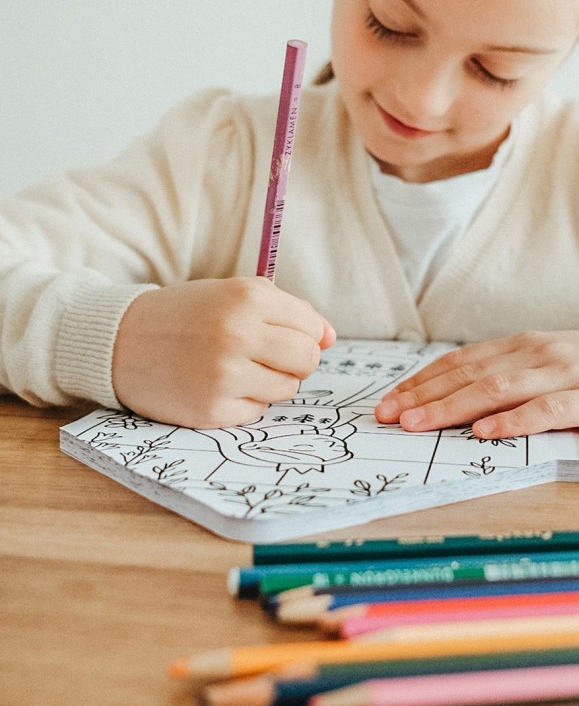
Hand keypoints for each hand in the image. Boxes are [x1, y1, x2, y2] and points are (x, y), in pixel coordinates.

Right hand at [113, 277, 335, 427]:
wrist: (121, 341)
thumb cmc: (188, 315)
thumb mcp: (235, 295)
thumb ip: (289, 311)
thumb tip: (330, 338)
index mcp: (248, 298)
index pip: (313, 329)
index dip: (305, 335)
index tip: (282, 336)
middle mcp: (238, 335)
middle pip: (308, 360)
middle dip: (296, 361)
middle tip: (268, 356)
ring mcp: (225, 375)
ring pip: (288, 388)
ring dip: (272, 381)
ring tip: (238, 368)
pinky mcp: (212, 409)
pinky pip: (259, 411)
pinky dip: (247, 401)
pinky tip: (219, 386)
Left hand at [375, 331, 578, 437]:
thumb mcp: (554, 364)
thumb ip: (515, 376)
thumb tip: (466, 402)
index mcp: (524, 346)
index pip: (460, 361)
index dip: (422, 381)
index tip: (389, 400)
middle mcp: (537, 352)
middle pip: (468, 373)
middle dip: (422, 395)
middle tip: (386, 415)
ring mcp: (565, 372)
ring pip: (497, 387)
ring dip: (452, 407)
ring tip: (416, 423)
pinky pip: (547, 409)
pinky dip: (513, 420)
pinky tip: (485, 432)